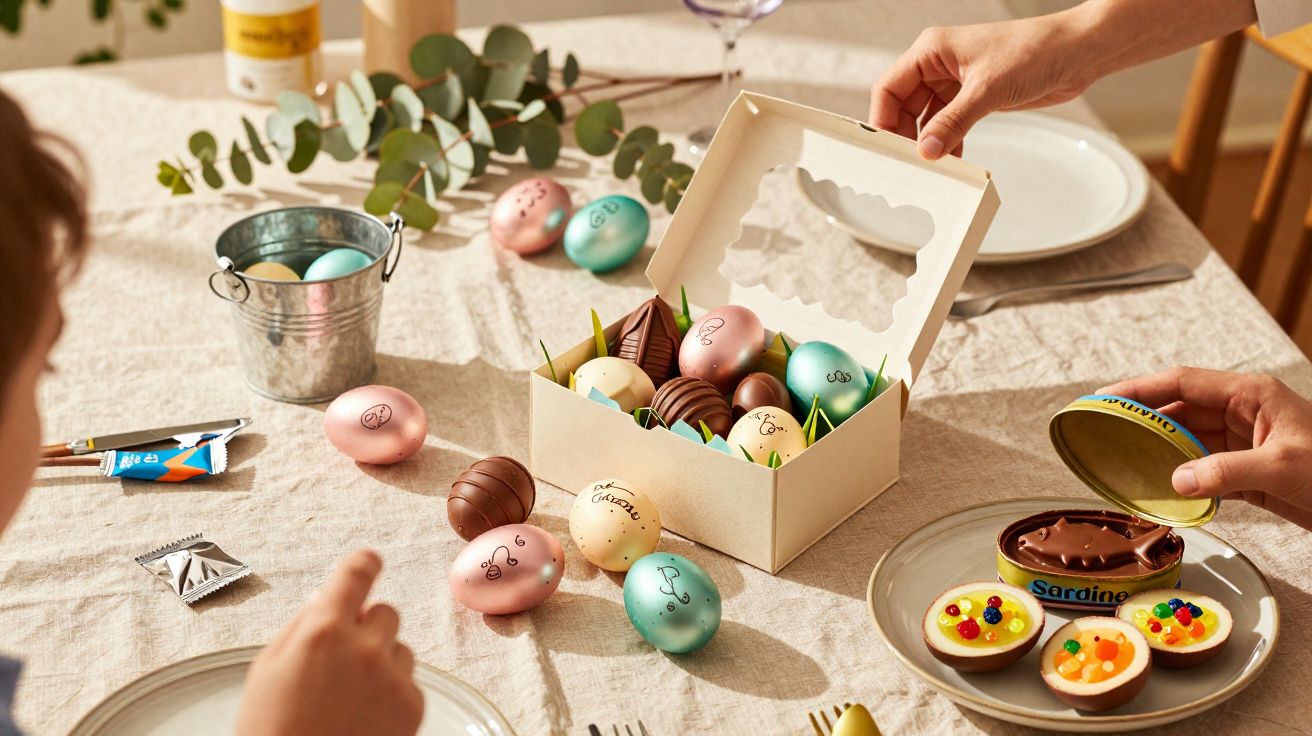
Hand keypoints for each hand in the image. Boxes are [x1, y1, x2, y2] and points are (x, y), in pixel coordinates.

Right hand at [236, 550, 423, 735]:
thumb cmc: (271, 729)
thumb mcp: (268, 668)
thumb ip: (302, 626)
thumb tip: (326, 598)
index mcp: (324, 630)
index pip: (357, 573)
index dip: (363, 563)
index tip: (369, 561)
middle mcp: (365, 648)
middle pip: (385, 612)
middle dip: (367, 627)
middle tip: (344, 659)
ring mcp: (393, 678)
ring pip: (400, 649)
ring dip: (381, 662)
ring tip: (348, 698)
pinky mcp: (412, 706)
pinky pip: (408, 682)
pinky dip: (391, 694)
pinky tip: (363, 717)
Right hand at [869, 13, 1092, 158]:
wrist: (1077, 52)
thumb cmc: (1034, 51)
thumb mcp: (987, 90)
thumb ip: (953, 122)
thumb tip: (926, 151)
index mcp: (931, 51)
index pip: (889, 88)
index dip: (883, 120)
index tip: (886, 150)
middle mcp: (938, 65)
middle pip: (903, 107)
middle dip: (905, 136)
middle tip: (909, 165)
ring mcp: (955, 82)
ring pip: (926, 119)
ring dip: (929, 143)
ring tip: (931, 168)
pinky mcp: (973, 97)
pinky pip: (949, 124)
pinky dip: (948, 143)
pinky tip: (954, 161)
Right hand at [1099, 367, 1311, 529]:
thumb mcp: (1283, 468)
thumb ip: (1226, 472)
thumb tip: (1176, 480)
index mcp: (1250, 395)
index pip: (1181, 382)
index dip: (1139, 389)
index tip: (1103, 399)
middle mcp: (1242, 412)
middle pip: (1179, 408)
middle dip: (1142, 420)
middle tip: (1101, 432)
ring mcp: (1244, 441)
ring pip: (1187, 439)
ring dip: (1158, 450)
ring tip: (1121, 460)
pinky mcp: (1247, 470)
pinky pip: (1202, 467)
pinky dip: (1179, 476)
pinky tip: (1158, 486)